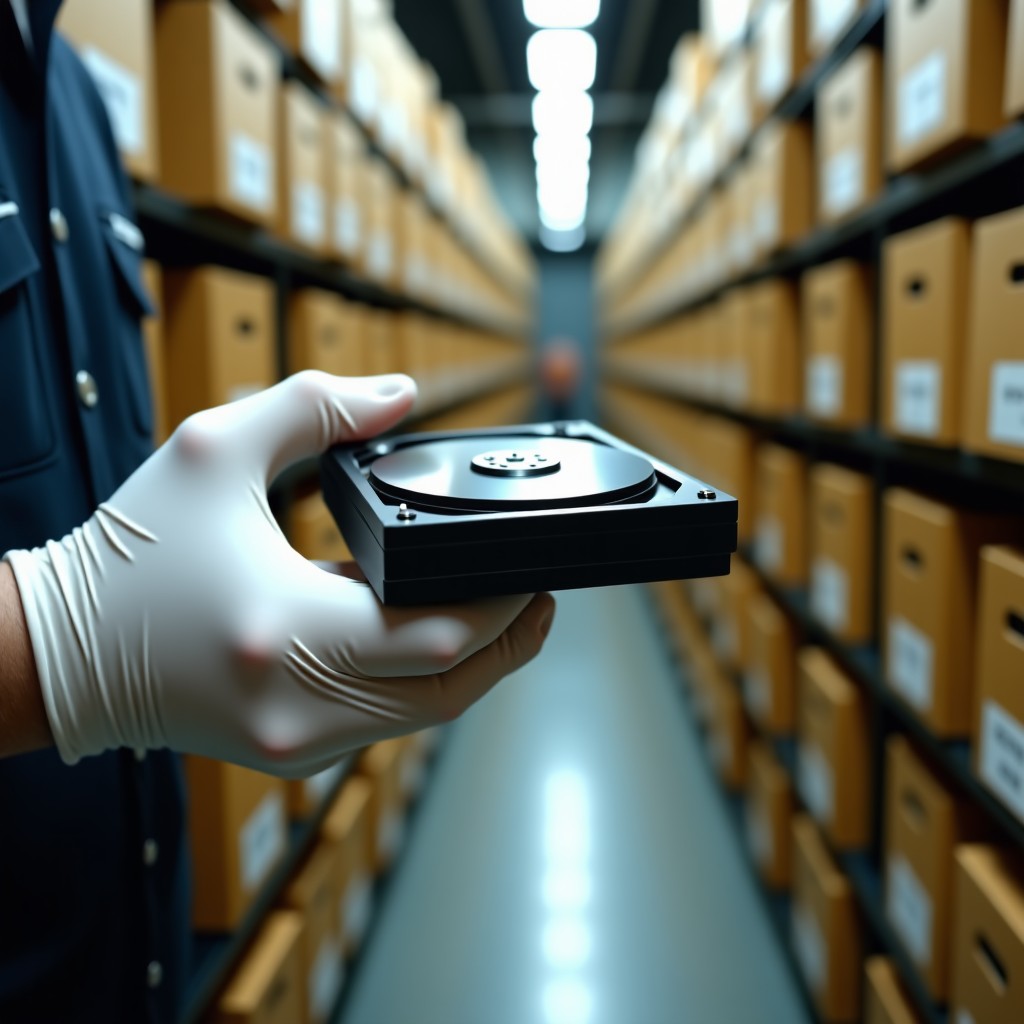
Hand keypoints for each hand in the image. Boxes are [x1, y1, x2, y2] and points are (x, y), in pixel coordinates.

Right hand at [5, 372, 554, 775]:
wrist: (61, 652)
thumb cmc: (129, 555)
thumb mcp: (212, 449)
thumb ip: (313, 404)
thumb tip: (400, 395)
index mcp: (281, 630)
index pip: (437, 634)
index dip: (505, 606)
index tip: (537, 570)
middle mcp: (297, 704)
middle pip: (450, 691)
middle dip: (511, 643)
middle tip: (542, 597)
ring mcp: (297, 741)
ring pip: (424, 720)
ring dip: (473, 669)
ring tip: (506, 617)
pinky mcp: (292, 754)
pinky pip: (388, 727)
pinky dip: (422, 688)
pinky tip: (435, 644)